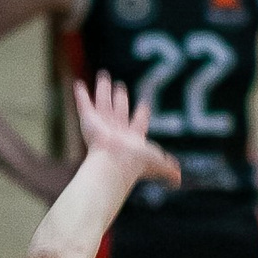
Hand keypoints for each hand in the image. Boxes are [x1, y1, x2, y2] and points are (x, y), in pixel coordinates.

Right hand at [73, 75, 179, 194]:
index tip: (144, 104)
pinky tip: (79, 84)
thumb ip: (169, 170)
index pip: (138, 122)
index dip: (142, 114)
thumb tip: (179, 181)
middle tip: (120, 87)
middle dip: (121, 98)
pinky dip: (81, 95)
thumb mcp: (159, 165)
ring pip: (103, 103)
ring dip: (103, 90)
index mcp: (132, 139)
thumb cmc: (136, 164)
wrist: (115, 163)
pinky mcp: (88, 121)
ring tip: (104, 76)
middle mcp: (117, 131)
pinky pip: (84, 105)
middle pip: (120, 110)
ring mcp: (102, 125)